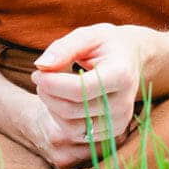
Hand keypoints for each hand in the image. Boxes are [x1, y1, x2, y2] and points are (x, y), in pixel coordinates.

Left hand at [31, 23, 143, 168]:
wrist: (131, 59)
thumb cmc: (106, 44)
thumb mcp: (87, 35)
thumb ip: (63, 48)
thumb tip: (41, 66)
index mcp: (120, 75)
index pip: (79, 90)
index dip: (51, 83)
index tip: (37, 72)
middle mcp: (124, 103)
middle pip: (71, 109)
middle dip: (47, 93)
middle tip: (40, 76)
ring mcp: (120, 121)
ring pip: (71, 127)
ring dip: (52, 107)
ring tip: (52, 86)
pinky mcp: (113, 132)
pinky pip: (77, 133)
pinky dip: (62, 118)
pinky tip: (63, 99)